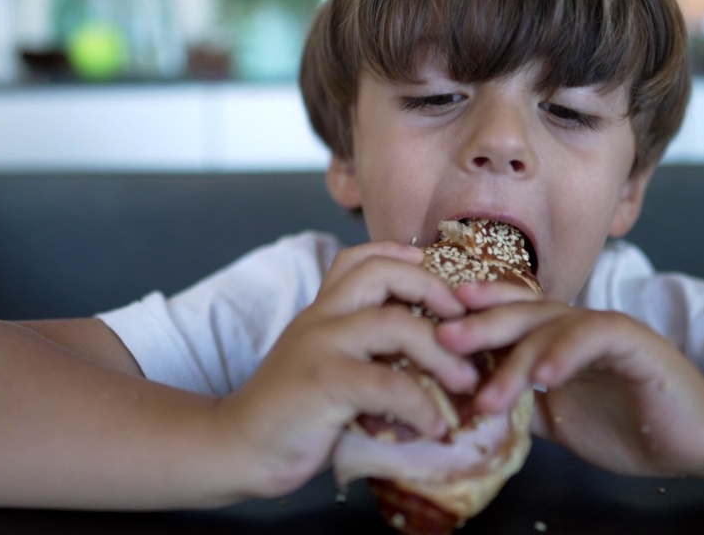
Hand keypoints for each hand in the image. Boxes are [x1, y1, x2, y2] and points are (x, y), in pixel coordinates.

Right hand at [216, 241, 479, 496]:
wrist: (237, 447)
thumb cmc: (290, 413)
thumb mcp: (324, 366)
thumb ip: (360, 352)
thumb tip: (426, 357)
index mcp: (322, 311)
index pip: (359, 258)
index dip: (403, 257)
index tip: (437, 274)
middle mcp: (320, 318)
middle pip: (382, 274)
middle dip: (434, 289)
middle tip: (466, 324)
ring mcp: (320, 347)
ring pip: (393, 324)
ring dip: (441, 352)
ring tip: (466, 382)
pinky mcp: (323, 384)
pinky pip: (387, 384)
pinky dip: (421, 405)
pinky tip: (434, 426)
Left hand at [436, 281, 703, 476]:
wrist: (691, 438)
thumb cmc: (625, 423)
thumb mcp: (554, 420)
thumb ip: (516, 408)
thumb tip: (462, 413)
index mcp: (551, 337)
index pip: (503, 317)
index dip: (467, 316)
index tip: (429, 326)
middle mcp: (572, 324)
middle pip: (517, 312)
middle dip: (477, 325)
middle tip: (441, 341)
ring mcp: (602, 328)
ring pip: (549, 325)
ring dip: (515, 357)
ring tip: (489, 392)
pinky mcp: (633, 340)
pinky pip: (593, 336)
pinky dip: (565, 352)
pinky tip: (544, 375)